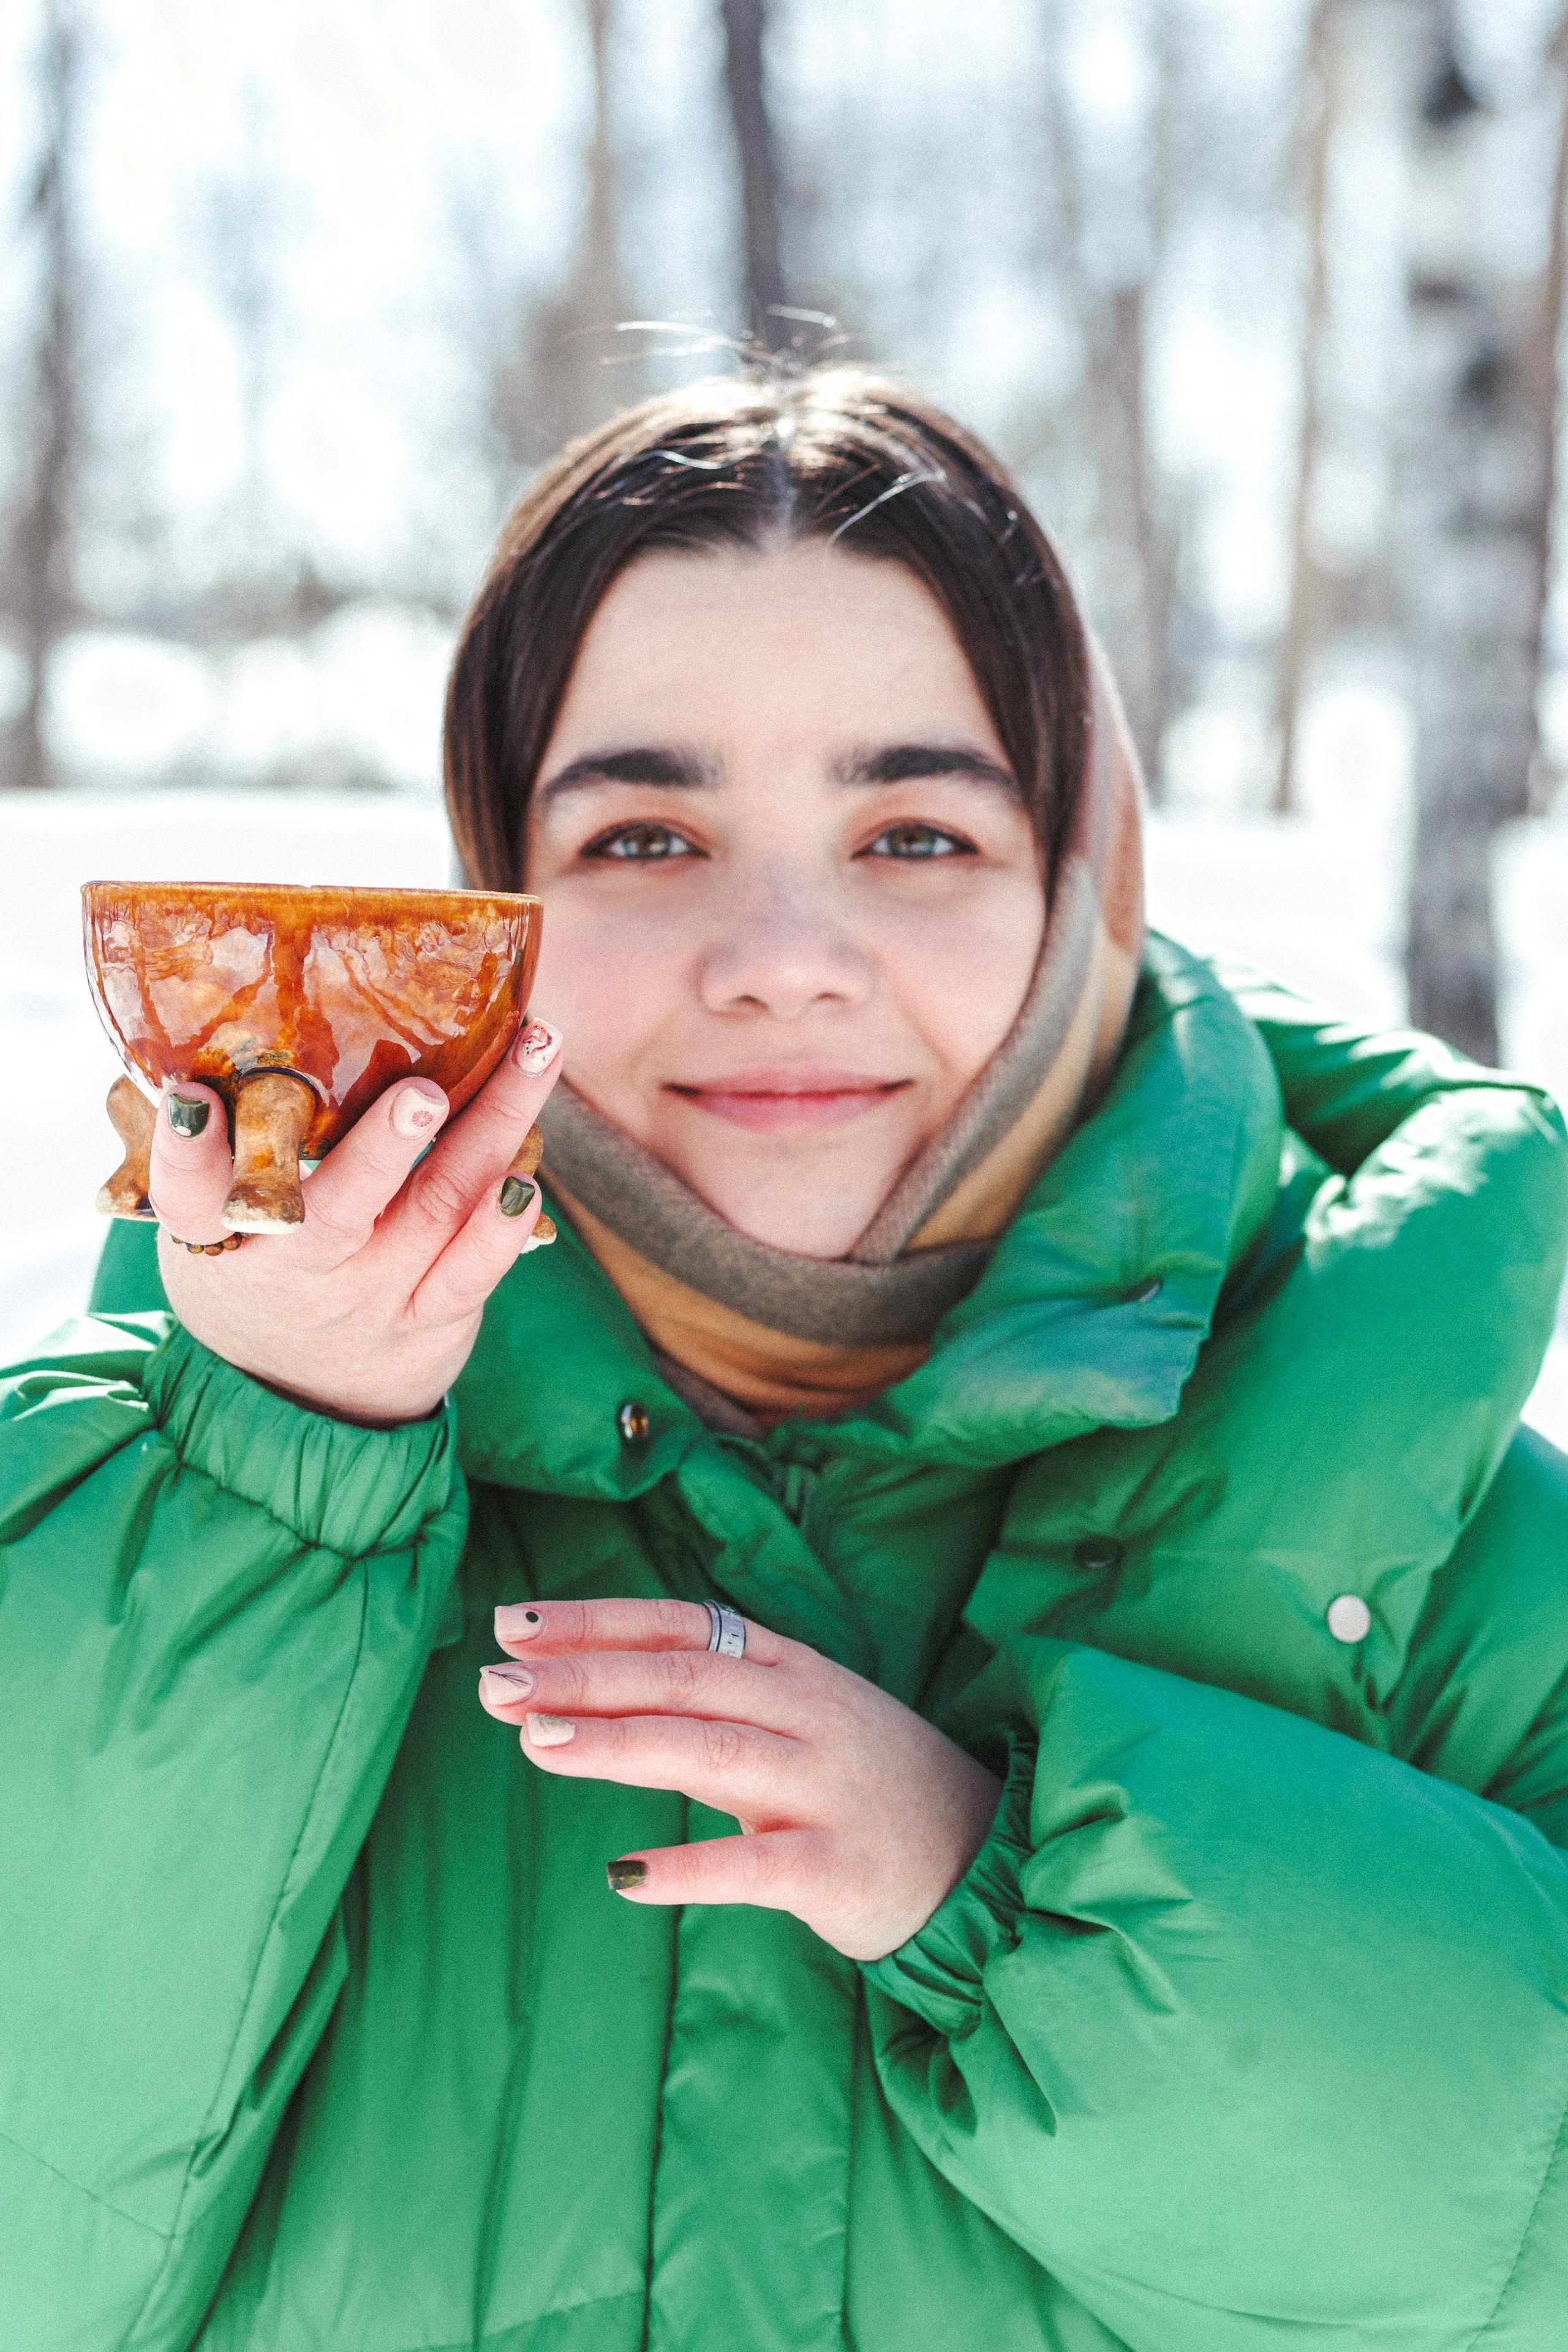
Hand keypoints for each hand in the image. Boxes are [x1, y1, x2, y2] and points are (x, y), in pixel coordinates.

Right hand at [149, 1020, 564, 1424]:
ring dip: (490, 1131)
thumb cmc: (258, 1267)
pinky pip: (471, 1275)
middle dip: (385, 1145)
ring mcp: (370, 1296)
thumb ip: (213, 1149)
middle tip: (424, 1092)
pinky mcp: (428, 1317)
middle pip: (339, 1209)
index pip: (186, 1196)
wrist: (294, 1395)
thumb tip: (204, 1047)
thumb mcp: (210, 1220)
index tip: (191, 1098)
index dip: (186, 1151)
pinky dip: (502, 1229)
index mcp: (219, 1233)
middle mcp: (296, 1268)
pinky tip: (530, 1178)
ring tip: (529, 1060)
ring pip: (435, 1209)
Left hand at [477, 1597, 1002, 1961]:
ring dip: (619, 1743)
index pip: (682, 1626)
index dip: (597, 1621)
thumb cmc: (867, 1785)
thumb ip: (707, 1699)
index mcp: (790, 1669)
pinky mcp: (839, 1868)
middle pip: (683, 1678)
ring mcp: (827, 1787)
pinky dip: (689, 1868)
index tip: (512, 1622)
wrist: (983, 1860)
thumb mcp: (797, 1715)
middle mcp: (808, 1712)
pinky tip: (622, 1873)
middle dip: (585, 1674)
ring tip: (537, 1740)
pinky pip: (754, 1866)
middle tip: (495, 1682)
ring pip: (711, 1751)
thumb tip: (582, 1686)